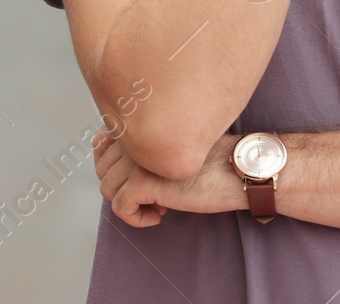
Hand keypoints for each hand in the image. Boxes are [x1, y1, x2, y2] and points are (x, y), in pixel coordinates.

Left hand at [92, 129, 244, 227]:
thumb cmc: (211, 159)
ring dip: (131, 202)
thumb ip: (145, 144)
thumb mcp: (173, 146)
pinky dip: (136, 218)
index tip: (140, 177)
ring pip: (108, 189)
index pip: (101, 143)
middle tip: (154, 192)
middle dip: (124, 186)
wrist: (238, 170)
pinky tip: (160, 215)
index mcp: (140, 122)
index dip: (115, 165)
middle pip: (103, 169)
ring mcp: (137, 158)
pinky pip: (120, 207)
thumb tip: (113, 156)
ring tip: (160, 203)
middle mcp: (134, 136)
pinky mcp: (144, 181)